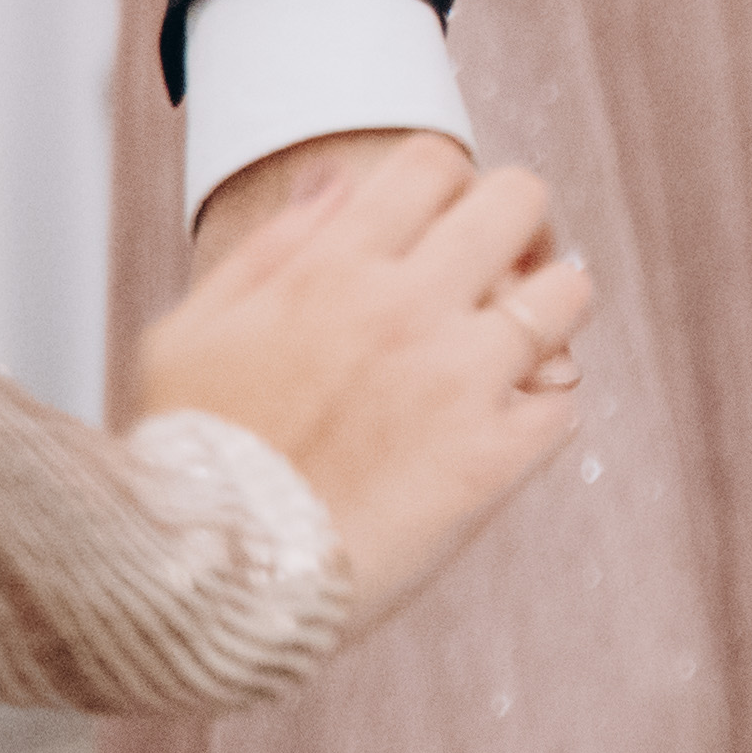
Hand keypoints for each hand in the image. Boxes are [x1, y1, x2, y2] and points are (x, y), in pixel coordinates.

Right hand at [136, 135, 590, 635]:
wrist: (198, 591)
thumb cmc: (184, 462)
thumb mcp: (190, 334)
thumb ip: (272, 248)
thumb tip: (338, 179)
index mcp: (332, 269)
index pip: (436, 161)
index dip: (445, 185)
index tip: (437, 226)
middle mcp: (406, 308)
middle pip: (521, 201)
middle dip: (516, 227)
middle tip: (498, 271)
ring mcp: (458, 380)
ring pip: (568, 293)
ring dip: (546, 313)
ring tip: (513, 350)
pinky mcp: (491, 459)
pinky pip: (565, 400)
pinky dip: (541, 408)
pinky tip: (498, 428)